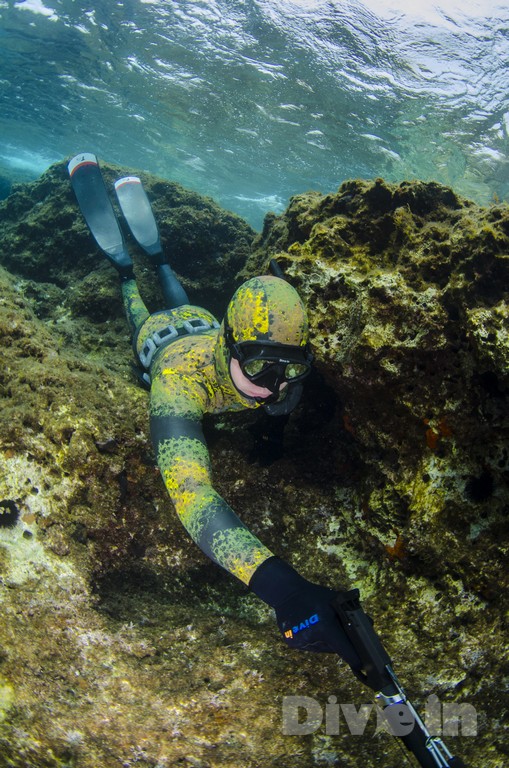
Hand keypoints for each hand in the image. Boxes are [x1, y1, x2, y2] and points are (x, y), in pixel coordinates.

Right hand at [249, 557, 361, 671]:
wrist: (285, 592)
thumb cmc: (314, 595)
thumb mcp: (336, 600)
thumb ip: (353, 614)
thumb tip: (370, 625)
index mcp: (325, 628)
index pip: (345, 651)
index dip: (355, 658)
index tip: (363, 666)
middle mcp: (312, 638)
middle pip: (333, 649)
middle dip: (340, 644)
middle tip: (341, 634)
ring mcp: (300, 642)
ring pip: (321, 649)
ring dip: (327, 642)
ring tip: (323, 626)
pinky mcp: (291, 643)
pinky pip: (309, 646)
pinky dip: (314, 640)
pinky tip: (311, 627)